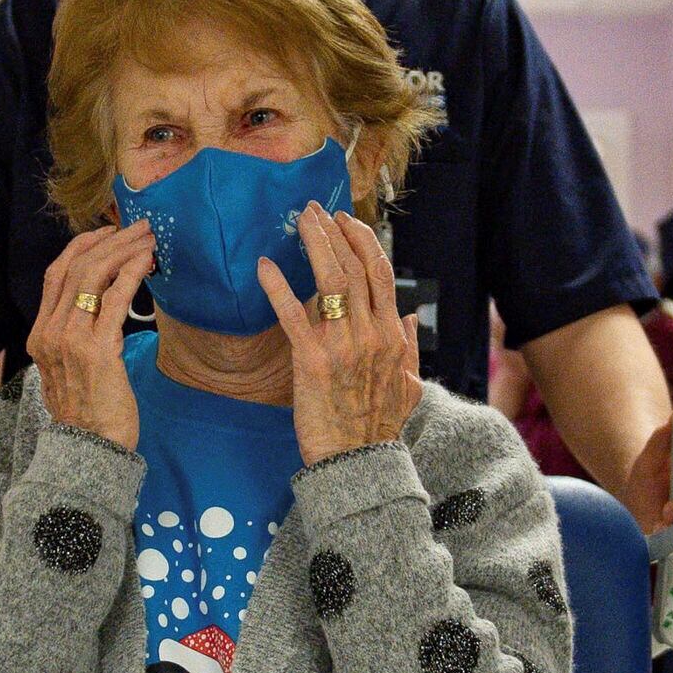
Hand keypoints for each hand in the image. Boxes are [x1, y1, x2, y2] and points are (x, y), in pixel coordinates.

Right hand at [28, 225, 151, 452]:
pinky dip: (132, 273)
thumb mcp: (69, 370)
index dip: (81, 246)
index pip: (55, 274)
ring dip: (123, 249)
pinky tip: (148, 262)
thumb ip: (74, 337)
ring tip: (148, 237)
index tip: (106, 233)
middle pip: (75, 266)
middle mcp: (49, 332)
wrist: (90, 449)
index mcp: (40, 334)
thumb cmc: (89, 412)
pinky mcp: (98, 350)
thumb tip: (98, 307)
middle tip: (138, 227)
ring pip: (93, 275)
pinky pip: (114, 298)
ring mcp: (70, 340)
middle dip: (109, 239)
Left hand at [264, 207, 420, 463]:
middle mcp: (371, 334)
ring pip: (331, 281)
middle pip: (355, 268)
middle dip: (335, 233)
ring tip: (300, 220)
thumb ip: (408, 349)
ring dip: (314, 244)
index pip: (380, 274)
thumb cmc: (377, 428)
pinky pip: (293, 316)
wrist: (356, 462)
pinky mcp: (312, 361)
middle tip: (315, 210)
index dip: (362, 241)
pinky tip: (263, 266)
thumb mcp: (408, 387)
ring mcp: (343, 346)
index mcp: (391, 336)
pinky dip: (278, 287)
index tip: (345, 221)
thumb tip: (407, 318)